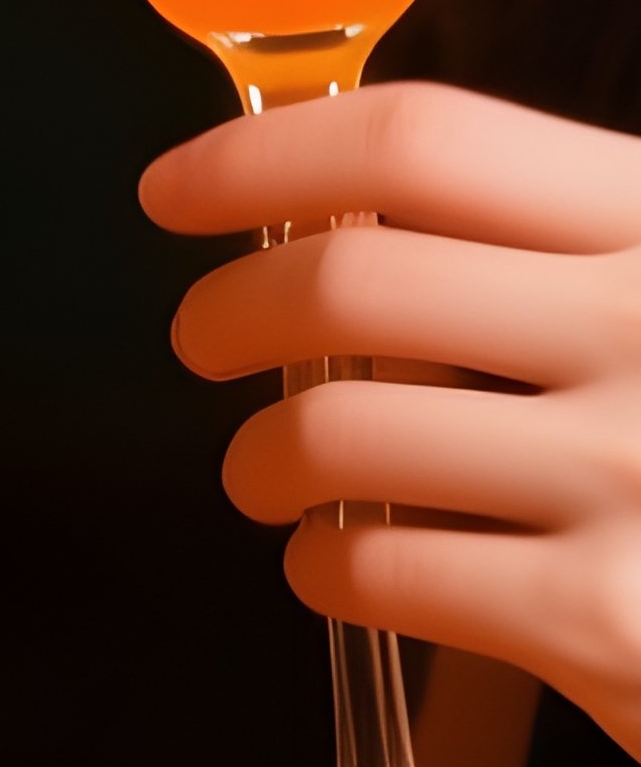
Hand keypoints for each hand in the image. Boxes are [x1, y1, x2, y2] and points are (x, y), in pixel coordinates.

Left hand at [141, 81, 640, 764]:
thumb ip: (540, 234)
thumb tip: (329, 201)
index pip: (418, 142)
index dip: (263, 156)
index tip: (172, 188)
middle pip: (352, 281)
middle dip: (228, 311)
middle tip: (199, 338)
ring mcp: (635, 476)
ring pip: (341, 432)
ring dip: (260, 456)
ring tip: (262, 472)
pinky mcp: (615, 624)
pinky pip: (389, 574)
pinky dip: (324, 568)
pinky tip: (332, 563)